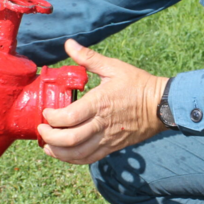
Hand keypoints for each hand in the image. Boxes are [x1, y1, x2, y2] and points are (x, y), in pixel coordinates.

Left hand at [38, 39, 167, 164]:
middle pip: (70, 140)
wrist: (161, 105)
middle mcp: (101, 124)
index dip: (52, 118)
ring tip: (48, 145)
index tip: (46, 112)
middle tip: (42, 129)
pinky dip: (72, 159)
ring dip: (58, 152)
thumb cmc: (138, 84)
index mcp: (99, 103)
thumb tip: (69, 44)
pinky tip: (64, 153)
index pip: (69, 117)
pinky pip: (89, 159)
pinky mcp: (112, 147)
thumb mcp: (113, 67)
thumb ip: (88, 58)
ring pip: (77, 154)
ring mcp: (107, 138)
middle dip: (50, 137)